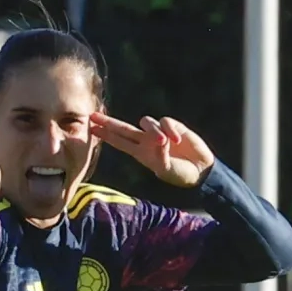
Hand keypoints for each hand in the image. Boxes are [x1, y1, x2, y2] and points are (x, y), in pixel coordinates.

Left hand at [90, 113, 214, 187]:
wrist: (199, 170)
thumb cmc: (180, 174)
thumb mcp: (166, 170)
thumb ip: (160, 156)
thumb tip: (158, 140)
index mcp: (140, 153)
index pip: (120, 142)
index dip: (106, 136)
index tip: (91, 129)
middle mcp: (146, 141)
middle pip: (123, 128)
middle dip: (108, 122)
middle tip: (92, 116)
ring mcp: (158, 132)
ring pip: (146, 122)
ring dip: (153, 131)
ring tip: (165, 143)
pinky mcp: (172, 126)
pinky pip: (165, 121)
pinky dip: (170, 130)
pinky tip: (177, 141)